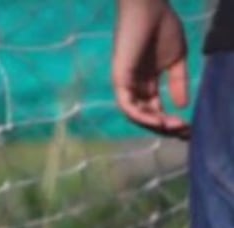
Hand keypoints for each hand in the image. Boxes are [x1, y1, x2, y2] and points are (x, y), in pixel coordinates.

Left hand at [112, 0, 189, 137]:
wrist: (151, 9)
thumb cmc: (162, 28)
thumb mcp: (176, 59)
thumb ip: (178, 82)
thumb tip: (183, 105)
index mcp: (146, 83)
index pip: (156, 110)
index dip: (171, 122)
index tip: (189, 130)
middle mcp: (134, 87)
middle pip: (146, 116)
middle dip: (165, 128)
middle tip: (185, 133)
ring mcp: (125, 84)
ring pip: (136, 115)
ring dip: (155, 124)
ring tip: (175, 127)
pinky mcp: (119, 79)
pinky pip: (127, 105)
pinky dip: (141, 115)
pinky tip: (158, 120)